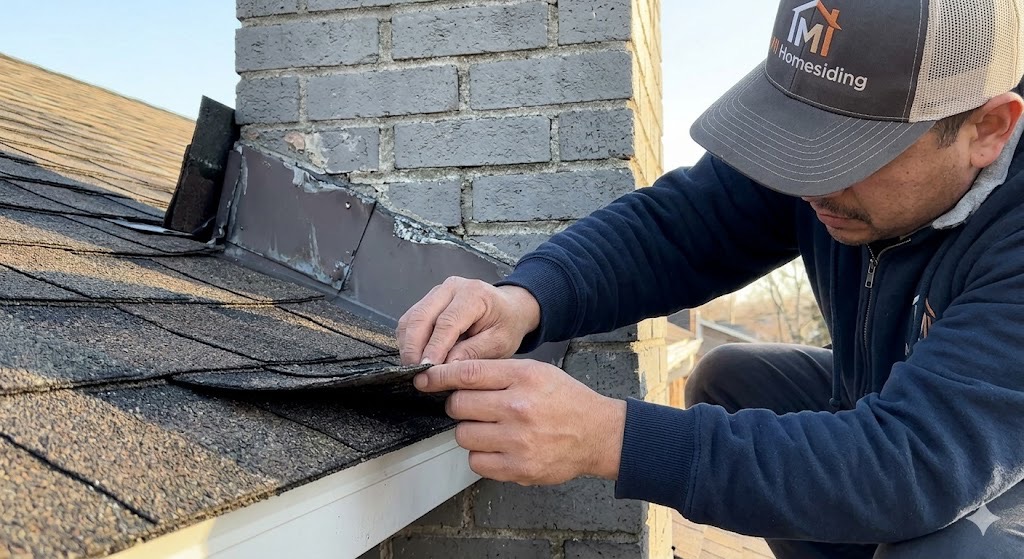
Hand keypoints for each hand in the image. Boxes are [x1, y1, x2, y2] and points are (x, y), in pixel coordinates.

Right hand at [397, 277, 540, 364]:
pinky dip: (408, 339)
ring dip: (408, 344)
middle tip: (414, 372)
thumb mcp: (499, 343)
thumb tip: (445, 368)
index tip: (426, 369)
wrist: (510, 308)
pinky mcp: (428, 300)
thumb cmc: (507, 325)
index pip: (447, 322)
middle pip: (421, 316)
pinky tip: (415, 356)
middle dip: (413, 347)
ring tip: (413, 367)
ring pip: (411, 318)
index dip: (434, 347)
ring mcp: (437, 292)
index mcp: (473, 295)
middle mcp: (451, 288)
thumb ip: (473, 353)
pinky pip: (410, 319)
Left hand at [414, 359, 626, 484]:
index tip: (424, 379)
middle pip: (458, 405)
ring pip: (463, 435)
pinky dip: (481, 455)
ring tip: (491, 428)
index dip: (438, 376)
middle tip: (473, 407)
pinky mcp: (518, 468)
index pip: (467, 374)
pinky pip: (476, 462)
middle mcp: (519, 408)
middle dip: (458, 405)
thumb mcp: (536, 372)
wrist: (598, 434)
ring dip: (470, 431)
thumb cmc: (565, 400)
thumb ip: (498, 372)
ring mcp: (518, 441)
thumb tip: (453, 376)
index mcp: (523, 377)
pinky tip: (499, 447)